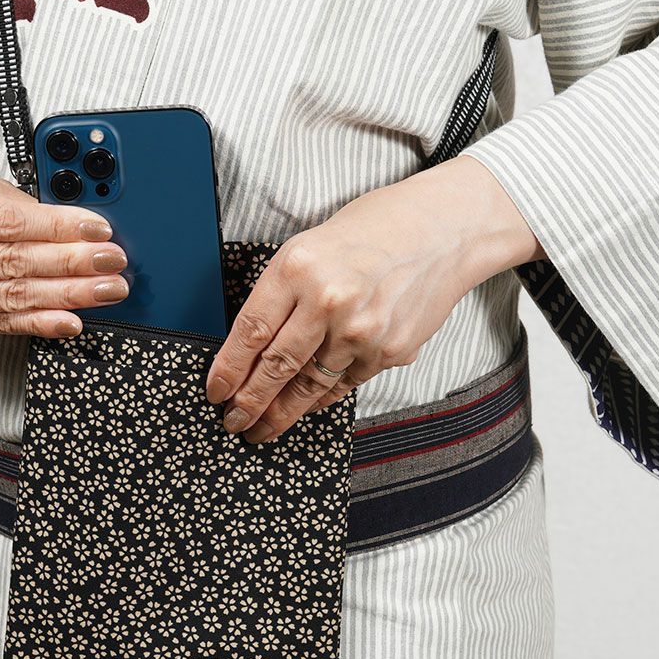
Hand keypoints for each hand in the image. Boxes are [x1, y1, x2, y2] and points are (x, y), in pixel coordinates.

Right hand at [0, 161, 128, 335]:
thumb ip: (20, 208)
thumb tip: (79, 230)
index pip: (10, 224)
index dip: (60, 229)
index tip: (99, 231)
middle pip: (16, 263)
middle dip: (74, 264)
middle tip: (113, 263)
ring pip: (14, 296)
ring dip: (69, 296)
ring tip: (105, 290)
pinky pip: (3, 324)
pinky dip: (42, 323)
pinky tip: (71, 321)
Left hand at [205, 154, 543, 442]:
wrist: (442, 229)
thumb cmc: (373, 230)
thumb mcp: (311, 245)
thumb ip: (281, 293)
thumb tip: (250, 346)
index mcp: (297, 268)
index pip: (250, 332)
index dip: (228, 370)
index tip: (216, 391)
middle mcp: (328, 301)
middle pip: (275, 368)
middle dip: (249, 403)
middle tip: (234, 422)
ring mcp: (362, 331)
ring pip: (309, 385)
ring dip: (282, 412)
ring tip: (264, 428)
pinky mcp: (390, 351)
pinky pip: (343, 385)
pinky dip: (319, 400)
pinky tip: (303, 408)